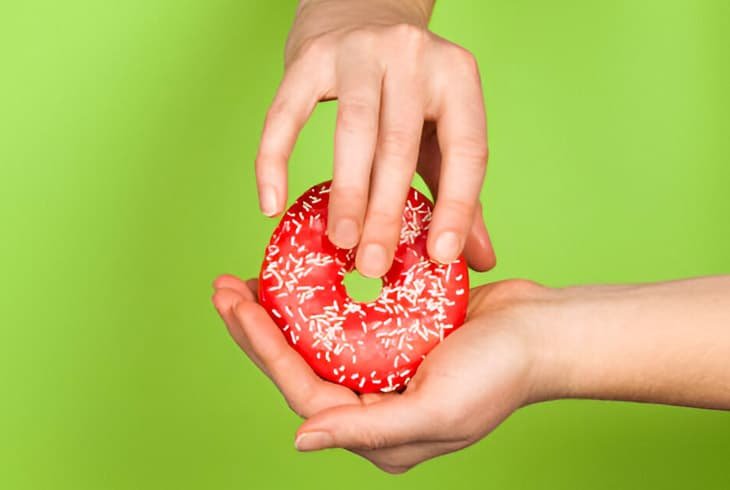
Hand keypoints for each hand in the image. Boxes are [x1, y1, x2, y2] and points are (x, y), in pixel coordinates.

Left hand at [212, 274, 544, 472]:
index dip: (265, 349)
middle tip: (223, 288)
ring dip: (280, 311)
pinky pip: (343, 320)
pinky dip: (317, 299)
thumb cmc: (501, 373)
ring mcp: (383, 371)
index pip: (304, 391)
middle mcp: (373, 405)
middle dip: (258, 330)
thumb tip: (301, 440)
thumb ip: (369, 429)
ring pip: (316, 342)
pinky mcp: (394, 340)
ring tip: (245, 282)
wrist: (544, 333)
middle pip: (300, 366)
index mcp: (378, 433)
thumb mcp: (438, 409)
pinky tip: (297, 276)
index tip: (236, 305)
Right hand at [254, 0, 494, 276]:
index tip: (440, 256)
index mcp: (458, 77)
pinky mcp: (310, 57)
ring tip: (341, 241)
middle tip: (374, 264)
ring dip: (347, 192)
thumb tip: (479, 262)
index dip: (457, 207)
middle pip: (402, 144)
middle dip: (388, 212)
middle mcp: (412, 55)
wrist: (359, 14)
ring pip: (353, 129)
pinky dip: (274, 160)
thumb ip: (461, 193)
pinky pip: (286, 114)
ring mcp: (360, 51)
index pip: (466, 150)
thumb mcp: (441, 131)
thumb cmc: (407, 90)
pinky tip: (271, 204)